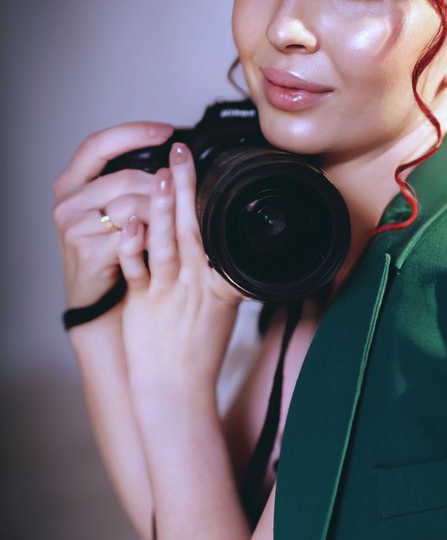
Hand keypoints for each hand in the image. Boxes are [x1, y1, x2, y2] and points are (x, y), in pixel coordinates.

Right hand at [52, 122, 173, 307]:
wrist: (98, 303)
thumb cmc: (109, 253)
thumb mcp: (109, 212)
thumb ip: (127, 185)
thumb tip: (171, 162)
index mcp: (70, 183)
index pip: (99, 144)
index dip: (133, 133)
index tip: (167, 131)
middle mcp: (67, 202)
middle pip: (124, 177)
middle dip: (158, 184)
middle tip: (180, 192)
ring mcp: (74, 226)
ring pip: (131, 204)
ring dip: (160, 212)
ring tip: (173, 220)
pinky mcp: (88, 251)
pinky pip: (133, 233)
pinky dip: (154, 235)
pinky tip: (164, 239)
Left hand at [117, 142, 242, 405]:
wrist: (177, 388)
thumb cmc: (198, 350)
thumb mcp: (222, 308)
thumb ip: (223, 273)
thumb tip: (224, 243)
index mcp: (219, 281)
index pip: (218, 231)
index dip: (212, 198)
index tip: (208, 165)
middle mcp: (196, 282)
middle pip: (194, 226)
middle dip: (188, 186)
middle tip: (182, 152)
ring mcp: (169, 291)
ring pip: (168, 242)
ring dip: (165, 207)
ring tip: (162, 174)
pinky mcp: (145, 303)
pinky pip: (139, 270)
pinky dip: (135, 246)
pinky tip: (130, 223)